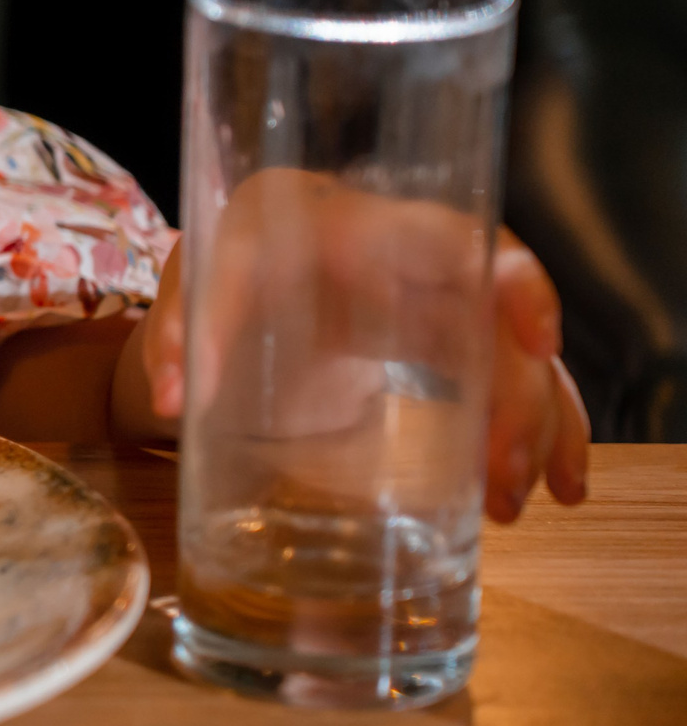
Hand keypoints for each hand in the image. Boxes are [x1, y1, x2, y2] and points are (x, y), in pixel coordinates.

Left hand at [134, 176, 589, 521]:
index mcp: (358, 221)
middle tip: (502, 475)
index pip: (456, 238)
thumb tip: (170, 399)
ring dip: (536, 428)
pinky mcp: (447, 339)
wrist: (240, 268)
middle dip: (520, 395)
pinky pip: (510, 380)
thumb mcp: (195, 283)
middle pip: (501, 319)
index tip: (536, 343)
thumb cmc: (223, 261)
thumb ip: (180, 330)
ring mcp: (438, 298)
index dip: (513, 283)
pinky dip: (538, 432)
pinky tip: (555, 487)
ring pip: (518, 356)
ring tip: (510, 504)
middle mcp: (416, 255)